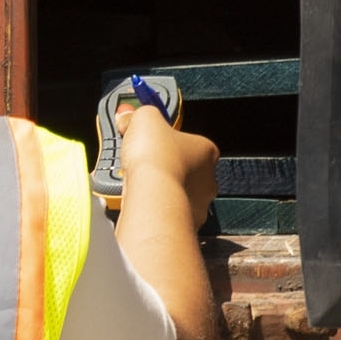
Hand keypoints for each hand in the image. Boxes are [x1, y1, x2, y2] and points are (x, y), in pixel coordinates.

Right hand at [114, 102, 220, 221]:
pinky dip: (158, 209)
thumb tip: (131, 115)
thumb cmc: (156, 157)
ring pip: (180, 194)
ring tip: (141, 186)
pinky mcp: (186, 224)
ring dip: (163, 190)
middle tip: (145, 165)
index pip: (190, 142)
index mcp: (207, 150)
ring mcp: (199, 204)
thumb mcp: (145, 119)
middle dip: (167, 168)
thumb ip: (141, 115)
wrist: (153, 196)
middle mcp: (209, 178)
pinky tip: (144, 203)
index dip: (169, 141)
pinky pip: (170, 213)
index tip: (152, 142)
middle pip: (186, 170)